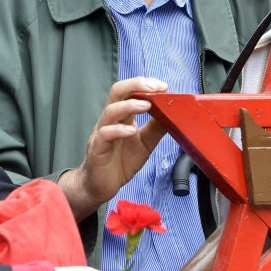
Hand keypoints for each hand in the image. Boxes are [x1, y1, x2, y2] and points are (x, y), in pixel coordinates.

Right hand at [61, 78, 167, 219]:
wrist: (101, 186)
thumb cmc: (120, 162)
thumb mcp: (145, 143)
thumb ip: (156, 128)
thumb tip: (172, 114)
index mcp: (122, 116)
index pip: (129, 91)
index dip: (145, 85)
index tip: (162, 86)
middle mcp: (110, 120)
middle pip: (117, 92)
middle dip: (136, 85)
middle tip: (155, 87)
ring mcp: (102, 133)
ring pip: (111, 111)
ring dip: (129, 106)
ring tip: (146, 105)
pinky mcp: (97, 149)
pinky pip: (105, 135)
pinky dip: (118, 131)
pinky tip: (131, 131)